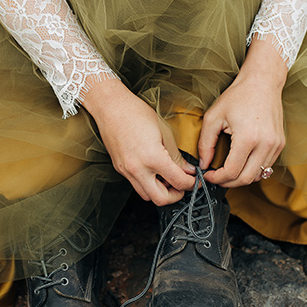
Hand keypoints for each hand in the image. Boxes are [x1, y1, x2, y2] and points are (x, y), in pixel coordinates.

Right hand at [82, 79, 195, 205]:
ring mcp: (126, 171)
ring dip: (160, 192)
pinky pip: (136, 185)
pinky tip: (154, 172)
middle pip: (161, 199)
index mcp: (152, 157)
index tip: (194, 181)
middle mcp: (137, 168)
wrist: (111, 107)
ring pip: (146, 196)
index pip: (178, 181)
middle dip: (176, 195)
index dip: (191, 184)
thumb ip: (176, 155)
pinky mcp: (120, 169)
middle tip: (182, 186)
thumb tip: (187, 170)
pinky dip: (148, 184)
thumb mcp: (164, 132)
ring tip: (167, 178)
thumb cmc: (136, 113)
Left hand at [198, 38, 286, 188]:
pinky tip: (241, 162)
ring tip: (226, 170)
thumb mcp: (214, 116)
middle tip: (215, 177)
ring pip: (258, 175)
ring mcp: (276, 145)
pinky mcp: (280, 144)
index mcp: (248, 138)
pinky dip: (252, 169)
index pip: (232, 172)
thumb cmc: (237, 96)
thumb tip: (203, 164)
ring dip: (241, 177)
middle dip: (227, 183)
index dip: (217, 178)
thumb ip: (205, 143)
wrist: (262, 82)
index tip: (207, 175)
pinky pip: (266, 166)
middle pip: (246, 179)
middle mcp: (266, 144)